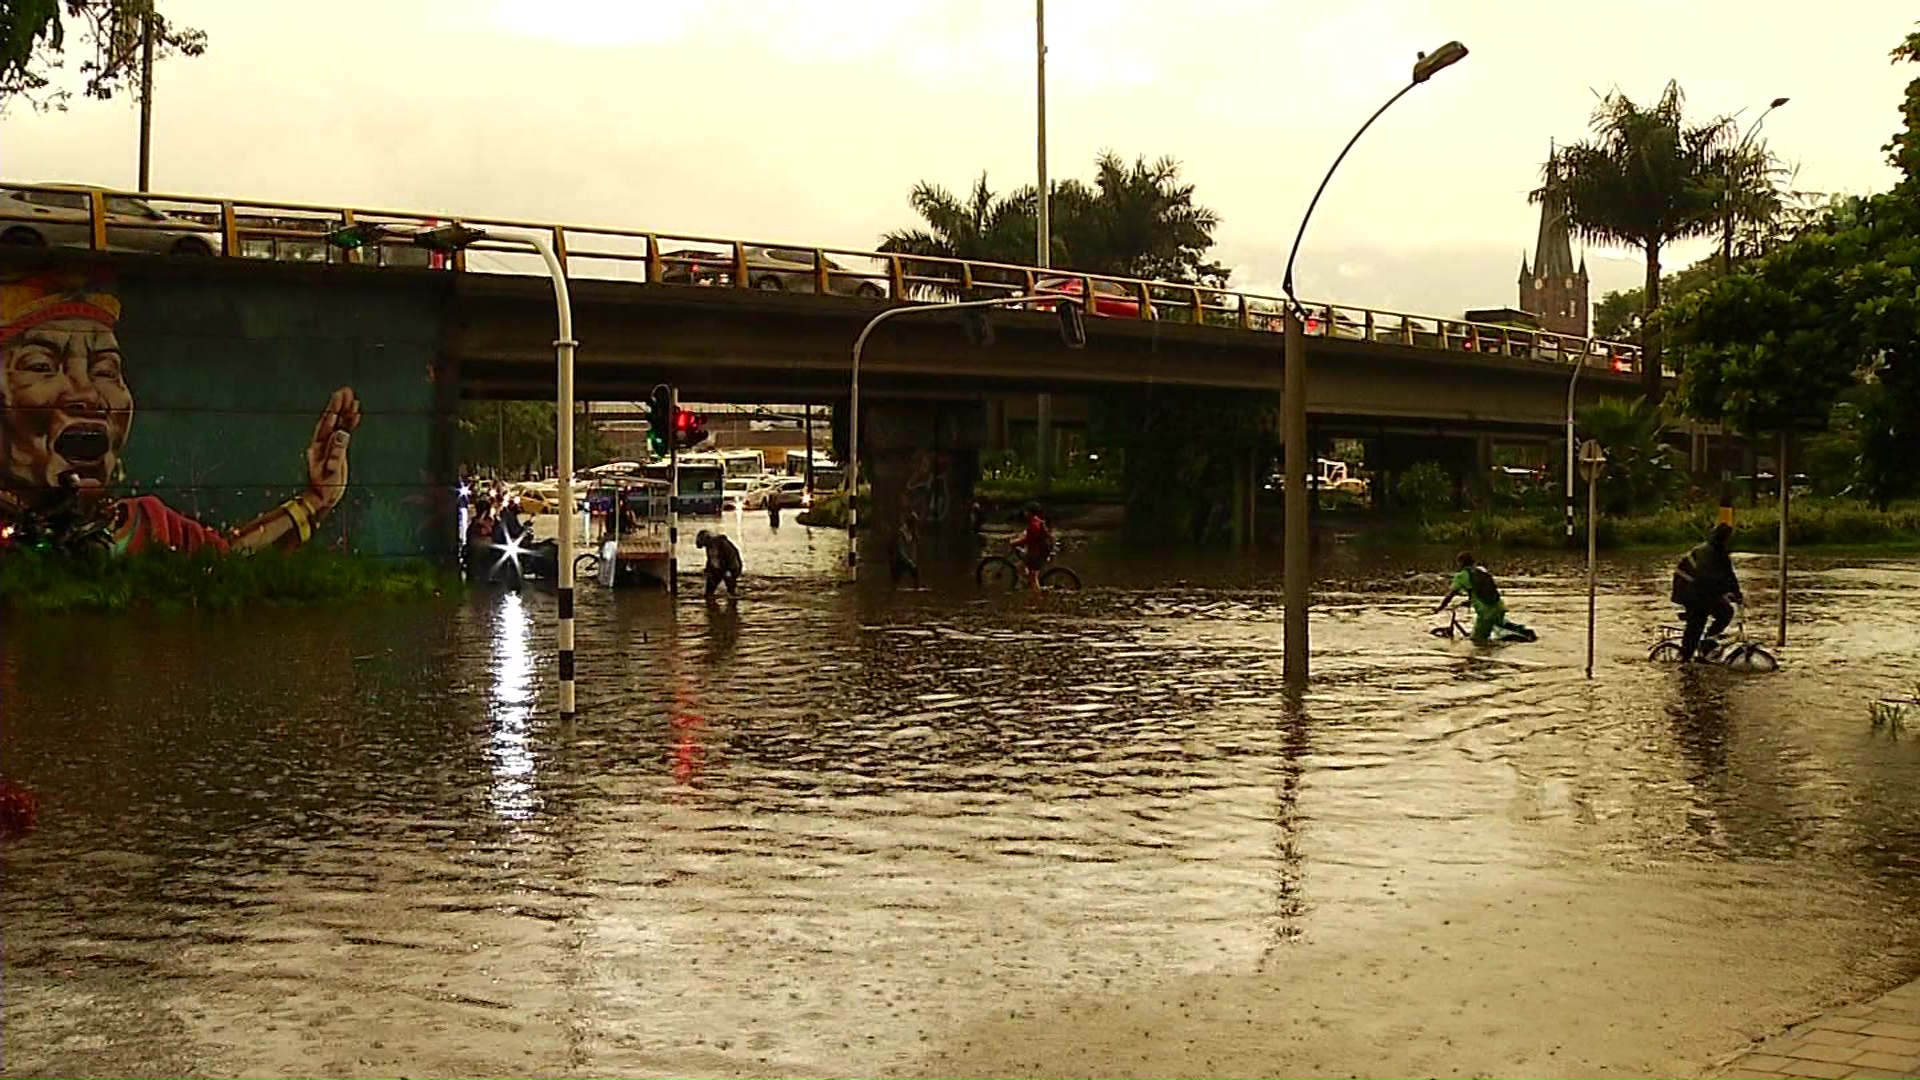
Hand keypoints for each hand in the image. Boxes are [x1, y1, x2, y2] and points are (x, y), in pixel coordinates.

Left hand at [305, 387, 361, 511]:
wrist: (323, 498)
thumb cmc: (324, 486)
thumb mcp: (330, 469)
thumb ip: (336, 450)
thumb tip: (342, 432)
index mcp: (317, 446)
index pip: (326, 424)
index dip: (333, 411)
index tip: (340, 399)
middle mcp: (322, 443)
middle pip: (332, 420)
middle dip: (338, 405)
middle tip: (345, 391)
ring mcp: (330, 446)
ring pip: (339, 425)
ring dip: (345, 412)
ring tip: (353, 399)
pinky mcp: (338, 450)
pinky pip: (344, 433)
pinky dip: (350, 423)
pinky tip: (355, 415)